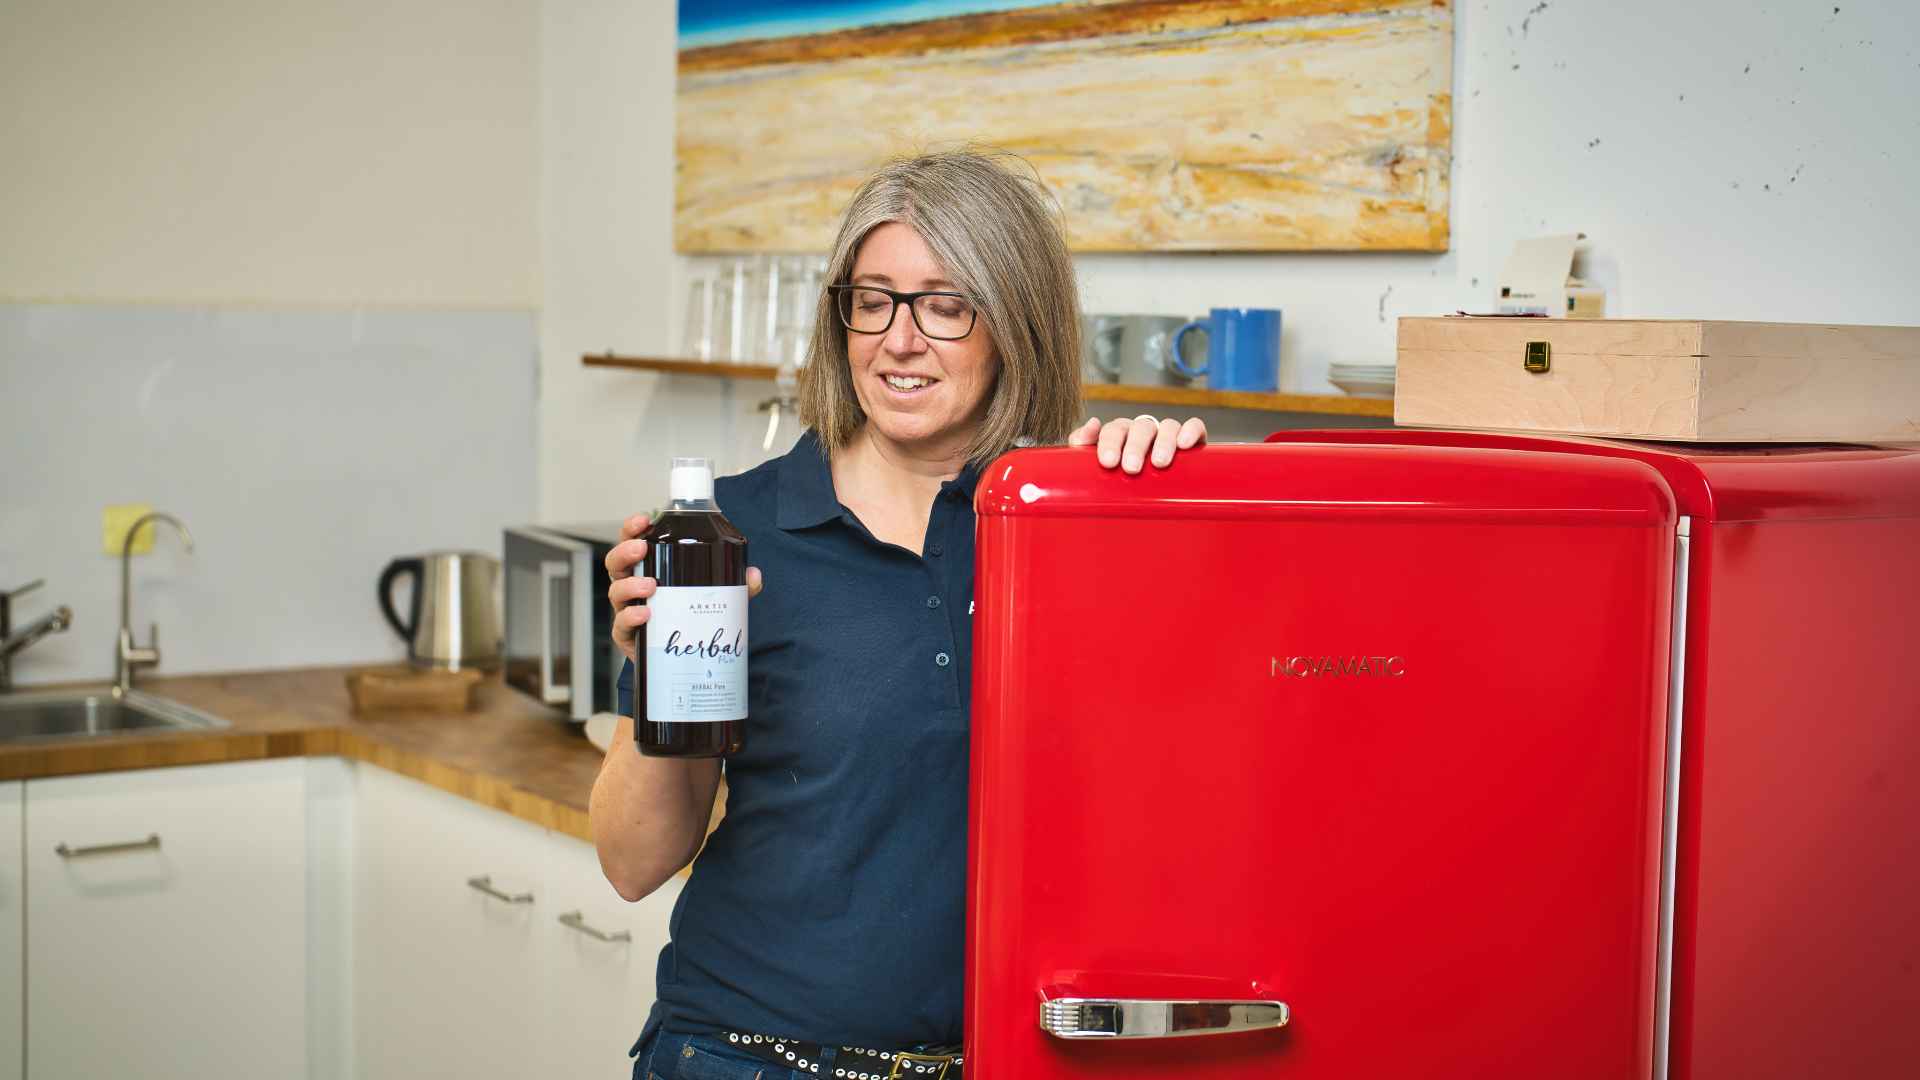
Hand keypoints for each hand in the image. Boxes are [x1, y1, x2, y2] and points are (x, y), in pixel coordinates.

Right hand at [606, 513, 763, 663]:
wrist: (681, 659)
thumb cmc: (689, 618)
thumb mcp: (715, 597)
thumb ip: (734, 586)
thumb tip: (753, 575)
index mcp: (650, 569)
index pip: (634, 542)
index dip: (632, 528)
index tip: (644, 520)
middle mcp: (633, 587)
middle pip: (616, 563)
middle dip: (625, 552)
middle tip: (642, 549)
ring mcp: (628, 611)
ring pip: (616, 591)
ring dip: (630, 585)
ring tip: (649, 586)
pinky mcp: (629, 637)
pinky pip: (621, 625)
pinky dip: (630, 618)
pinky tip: (645, 615)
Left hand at [1068, 415, 1206, 472]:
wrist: (1150, 499)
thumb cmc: (1118, 480)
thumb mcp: (1095, 468)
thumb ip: (1082, 448)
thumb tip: (1091, 424)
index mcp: (1120, 434)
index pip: (1114, 430)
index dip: (1110, 443)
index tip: (1108, 463)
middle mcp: (1144, 431)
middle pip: (1140, 428)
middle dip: (1135, 447)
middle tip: (1131, 468)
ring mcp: (1168, 434)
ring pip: (1168, 426)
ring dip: (1163, 442)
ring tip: (1159, 463)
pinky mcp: (1192, 440)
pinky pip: (1195, 426)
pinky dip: (1191, 431)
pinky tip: (1185, 444)